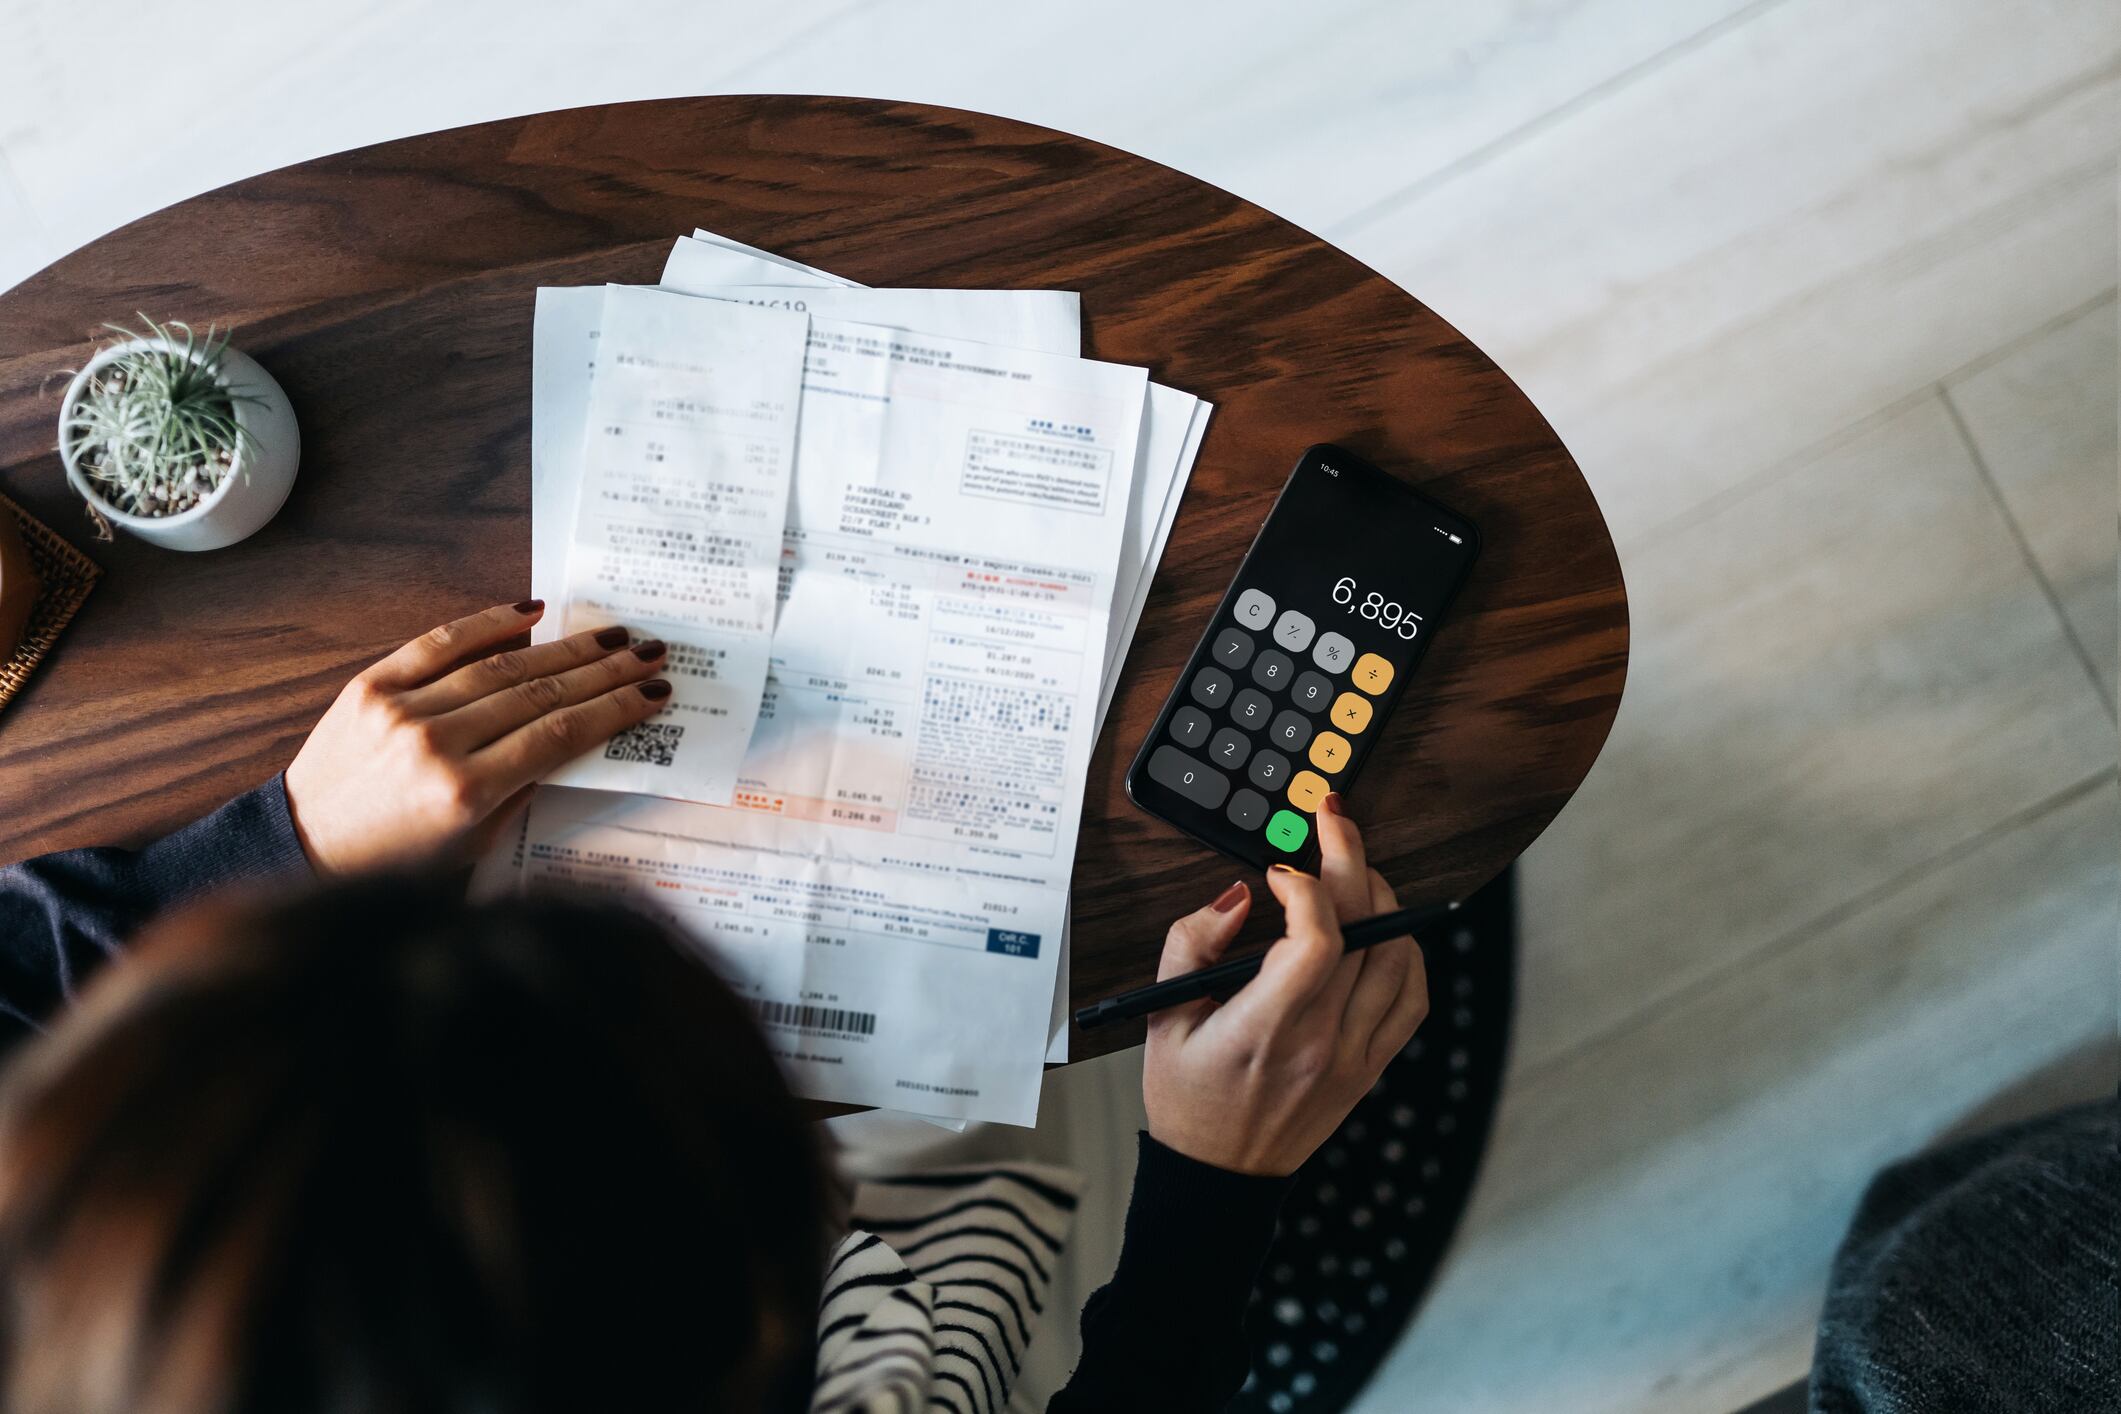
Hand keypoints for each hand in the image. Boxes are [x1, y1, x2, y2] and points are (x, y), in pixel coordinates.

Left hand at [283, 600, 670, 874]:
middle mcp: (435, 745)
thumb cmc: (394, 860)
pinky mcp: (371, 686)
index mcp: (465, 793)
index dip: (614, 711)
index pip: (559, 735)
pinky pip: (438, 643)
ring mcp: (401, 710)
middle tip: (648, 653)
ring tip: (611, 634)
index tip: (653, 695)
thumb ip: (522, 789)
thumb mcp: (473, 843)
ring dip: (565, 648)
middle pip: (540, 694)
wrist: (303, 845)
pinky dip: (488, 623)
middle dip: (604, 672)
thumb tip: (574, 735)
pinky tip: (532, 611)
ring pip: (501, 666)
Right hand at [1142, 797, 1427, 1176]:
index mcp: (1264, 1029)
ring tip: (1355, 871)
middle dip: (1350, 858)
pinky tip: (1383, 928)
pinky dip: (1406, 952)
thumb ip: (1190, 944)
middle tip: (1332, 820)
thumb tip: (1238, 896)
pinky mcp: (1371, 1066)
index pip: (1316, 940)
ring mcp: (1354, 1055)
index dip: (1306, 887)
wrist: (1220, 1176)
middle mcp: (1320, 1042)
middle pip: (1363, 930)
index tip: (1278, 870)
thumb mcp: (1161, 1018)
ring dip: (1382, 898)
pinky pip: (1412, 997)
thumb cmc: (1187, 1098)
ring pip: (1398, 955)